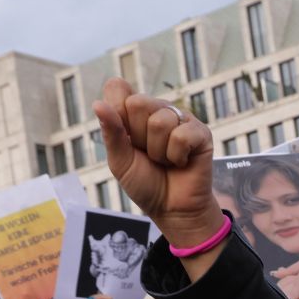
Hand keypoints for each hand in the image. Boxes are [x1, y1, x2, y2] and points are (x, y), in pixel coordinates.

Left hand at [96, 78, 222, 249]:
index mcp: (134, 112)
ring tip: (165, 161)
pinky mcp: (200, 132)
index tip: (126, 140)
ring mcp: (180, 119)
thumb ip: (111, 132)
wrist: (171, 209)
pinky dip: (176, 157)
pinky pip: (181, 135)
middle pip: (137, 103)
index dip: (117, 116)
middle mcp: (158, 110)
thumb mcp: (120, 161)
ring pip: (160, 122)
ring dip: (158, 151)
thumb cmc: (145, 184)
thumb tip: (97, 103)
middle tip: (148, 154)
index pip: (118, 89)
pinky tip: (181, 162)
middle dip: (139, 137)